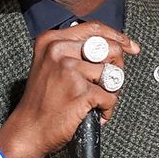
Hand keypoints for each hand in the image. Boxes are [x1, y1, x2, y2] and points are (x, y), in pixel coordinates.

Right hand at [0, 21, 139, 157]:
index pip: (94, 28)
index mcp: (51, 40)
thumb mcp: (50, 65)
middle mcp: (58, 51)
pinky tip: (94, 113)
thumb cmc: (42, 100)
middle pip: (109, 48)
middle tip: (108, 83)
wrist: (29, 128)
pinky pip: (110, 97)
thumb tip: (113, 45)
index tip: (130, 46)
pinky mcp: (80, 91)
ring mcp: (69, 70)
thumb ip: (75, 51)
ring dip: (111, 91)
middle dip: (116, 67)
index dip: (116, 36)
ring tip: (96, 101)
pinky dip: (106, 109)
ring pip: (112, 74)